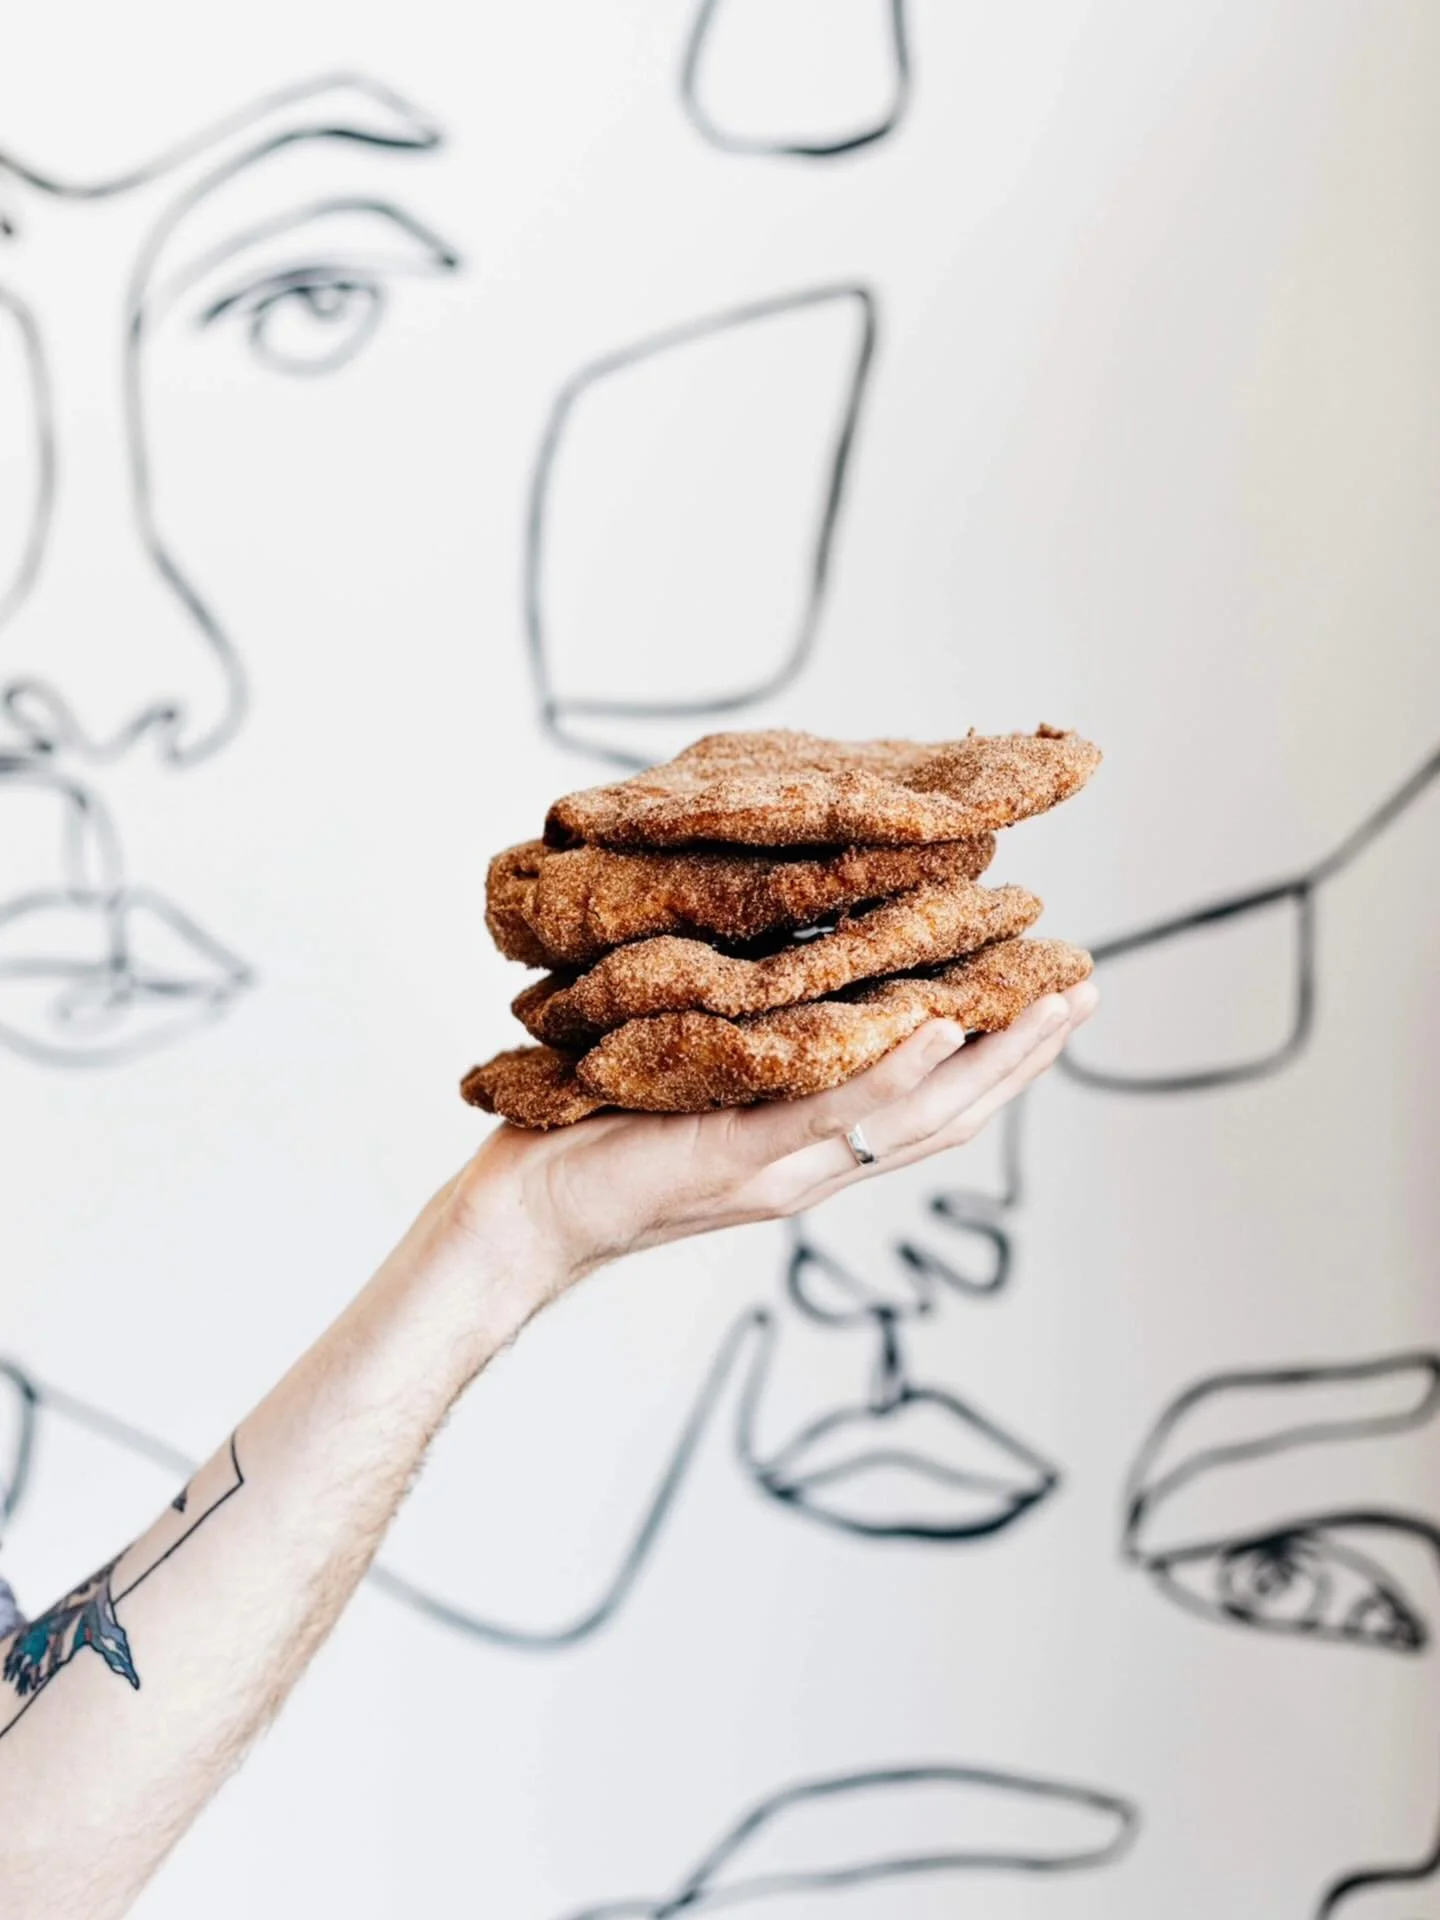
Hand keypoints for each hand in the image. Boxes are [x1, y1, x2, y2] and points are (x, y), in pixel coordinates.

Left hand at [447, 981, 1097, 1305]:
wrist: (519, 1218)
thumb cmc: (596, 1140)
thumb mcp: (694, 1084)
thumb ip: (751, 1050)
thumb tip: (786, 965)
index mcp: (809, 1149)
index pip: (928, 1107)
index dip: (999, 1059)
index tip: (1053, 999)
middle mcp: (811, 1166)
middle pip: (947, 1115)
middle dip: (1024, 1057)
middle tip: (1086, 992)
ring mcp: (778, 1167)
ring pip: (910, 1121)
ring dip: (989, 1061)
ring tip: (1049, 1004)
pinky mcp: (729, 1158)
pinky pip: (825, 1115)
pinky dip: (889, 1075)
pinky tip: (936, 1027)